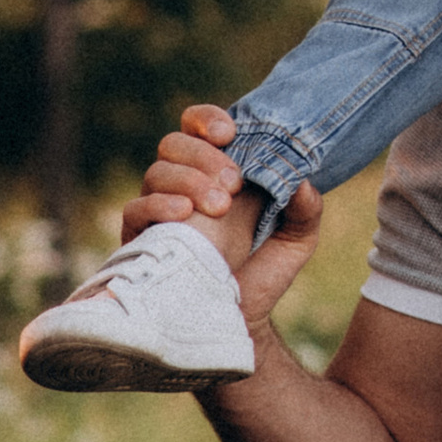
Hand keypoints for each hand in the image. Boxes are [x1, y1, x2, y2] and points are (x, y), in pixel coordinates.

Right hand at [122, 102, 324, 330]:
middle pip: (173, 143)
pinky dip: (159, 205)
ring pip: (156, 172)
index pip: (198, 127)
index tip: (231, 134)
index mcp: (217, 173)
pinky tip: (185, 215)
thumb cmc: (263, 274)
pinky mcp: (141, 240)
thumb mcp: (296, 240)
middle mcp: (183, 185)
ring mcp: (159, 211)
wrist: (237, 321)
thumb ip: (306, 208)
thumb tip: (302, 180)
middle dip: (204, 155)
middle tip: (233, 183)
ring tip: (220, 206)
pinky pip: (135, 210)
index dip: (208, 120)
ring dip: (189, 180)